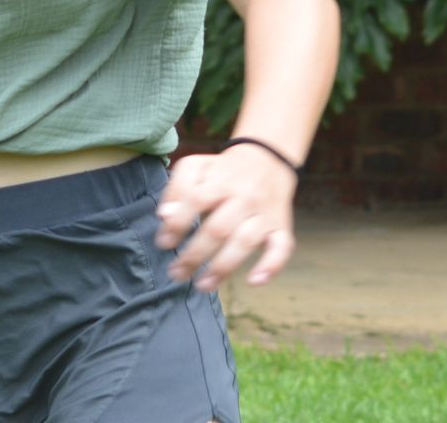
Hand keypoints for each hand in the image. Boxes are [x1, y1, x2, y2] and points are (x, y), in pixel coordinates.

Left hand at [154, 144, 297, 292]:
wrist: (269, 160)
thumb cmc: (224, 170)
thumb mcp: (198, 167)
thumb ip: (179, 188)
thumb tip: (165, 215)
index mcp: (221, 180)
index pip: (195, 200)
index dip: (177, 223)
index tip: (164, 244)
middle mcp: (244, 197)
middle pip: (218, 228)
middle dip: (194, 255)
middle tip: (177, 273)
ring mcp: (264, 213)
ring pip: (245, 242)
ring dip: (222, 267)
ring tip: (202, 285)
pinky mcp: (281, 227)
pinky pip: (281, 248)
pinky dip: (271, 266)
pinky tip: (253, 281)